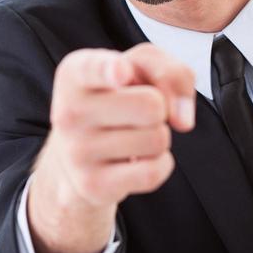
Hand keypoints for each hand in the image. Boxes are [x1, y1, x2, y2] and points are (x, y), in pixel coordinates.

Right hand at [28, 44, 194, 252]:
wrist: (76, 154)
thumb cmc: (115, 101)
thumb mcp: (140, 69)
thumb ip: (170, 72)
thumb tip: (183, 120)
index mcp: (75, 73)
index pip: (95, 68)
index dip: (112, 68)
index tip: (122, 72)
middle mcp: (69, 111)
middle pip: (152, 105)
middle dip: (160, 110)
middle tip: (138, 114)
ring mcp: (78, 151)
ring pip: (157, 139)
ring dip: (158, 137)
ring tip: (131, 136)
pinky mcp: (93, 185)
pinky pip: (154, 172)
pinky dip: (159, 164)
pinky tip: (136, 160)